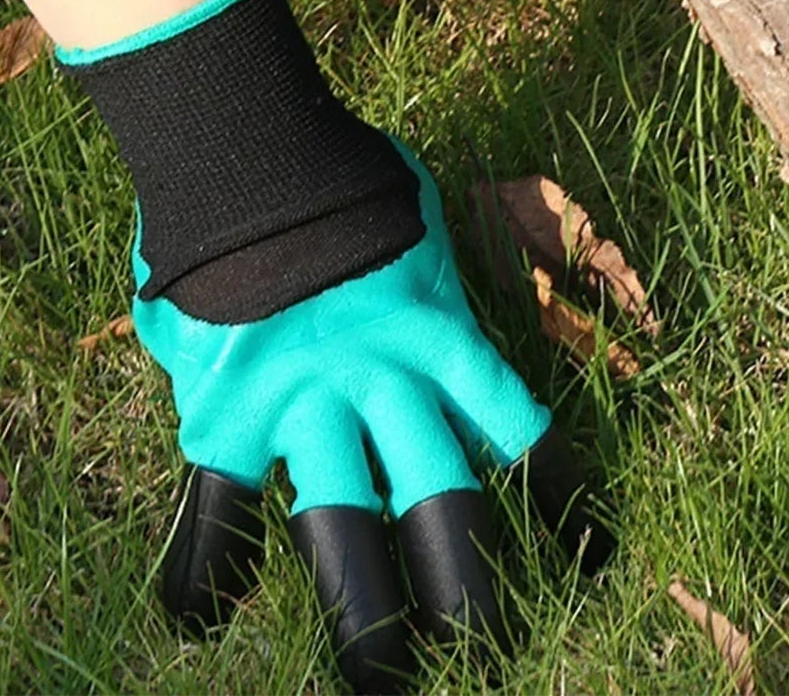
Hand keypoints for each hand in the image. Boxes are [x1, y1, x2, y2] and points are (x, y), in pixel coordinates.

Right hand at [136, 142, 610, 691]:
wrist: (252, 147)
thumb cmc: (340, 170)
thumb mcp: (413, 210)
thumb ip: (428, 267)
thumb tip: (429, 277)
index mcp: (440, 333)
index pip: (516, 428)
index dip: (557, 496)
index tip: (589, 556)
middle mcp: (384, 381)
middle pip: (441, 501)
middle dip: (469, 587)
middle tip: (488, 653)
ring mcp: (305, 402)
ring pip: (343, 527)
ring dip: (364, 613)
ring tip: (383, 687)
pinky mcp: (229, 411)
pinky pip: (218, 508)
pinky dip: (207, 568)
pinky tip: (199, 623)